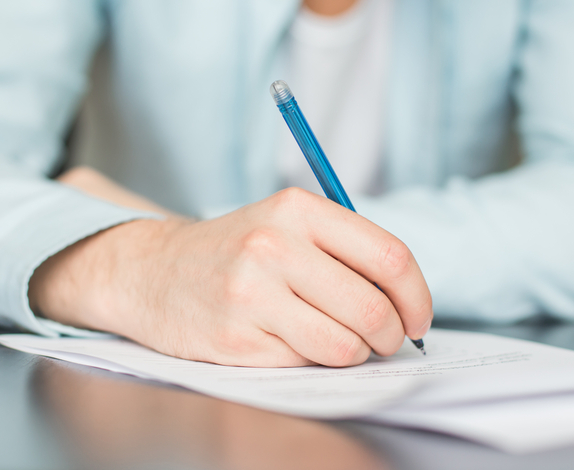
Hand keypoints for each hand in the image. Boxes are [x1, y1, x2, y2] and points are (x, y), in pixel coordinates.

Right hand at [30, 169, 431, 366]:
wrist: (154, 272)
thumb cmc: (238, 251)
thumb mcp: (287, 225)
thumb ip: (346, 250)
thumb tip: (409, 302)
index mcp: (297, 210)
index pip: (389, 256)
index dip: (417, 297)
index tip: (419, 319)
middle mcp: (274, 246)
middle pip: (372, 309)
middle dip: (391, 336)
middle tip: (384, 341)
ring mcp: (251, 294)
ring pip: (344, 346)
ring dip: (355, 354)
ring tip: (340, 342)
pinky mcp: (235, 338)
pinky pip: (305, 363)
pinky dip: (311, 361)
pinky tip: (289, 341)